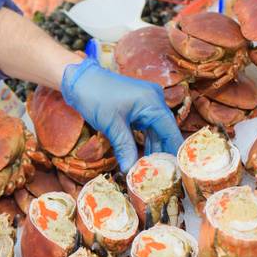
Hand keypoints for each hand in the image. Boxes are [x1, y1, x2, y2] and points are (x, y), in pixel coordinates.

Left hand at [60, 57, 183, 171]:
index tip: (177, 171)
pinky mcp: (138, 106)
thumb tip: (131, 170)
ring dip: (153, 148)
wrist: (79, 80)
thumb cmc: (94, 97)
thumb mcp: (111, 125)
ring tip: (151, 171)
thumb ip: (125, 148)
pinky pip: (147, 126)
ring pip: (155, 130)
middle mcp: (155, 100)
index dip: (174, 152)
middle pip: (165, 131)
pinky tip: (143, 156)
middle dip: (163, 153)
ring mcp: (147, 102)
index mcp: (153, 102)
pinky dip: (144, 140)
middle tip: (162, 176)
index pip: (171, 131)